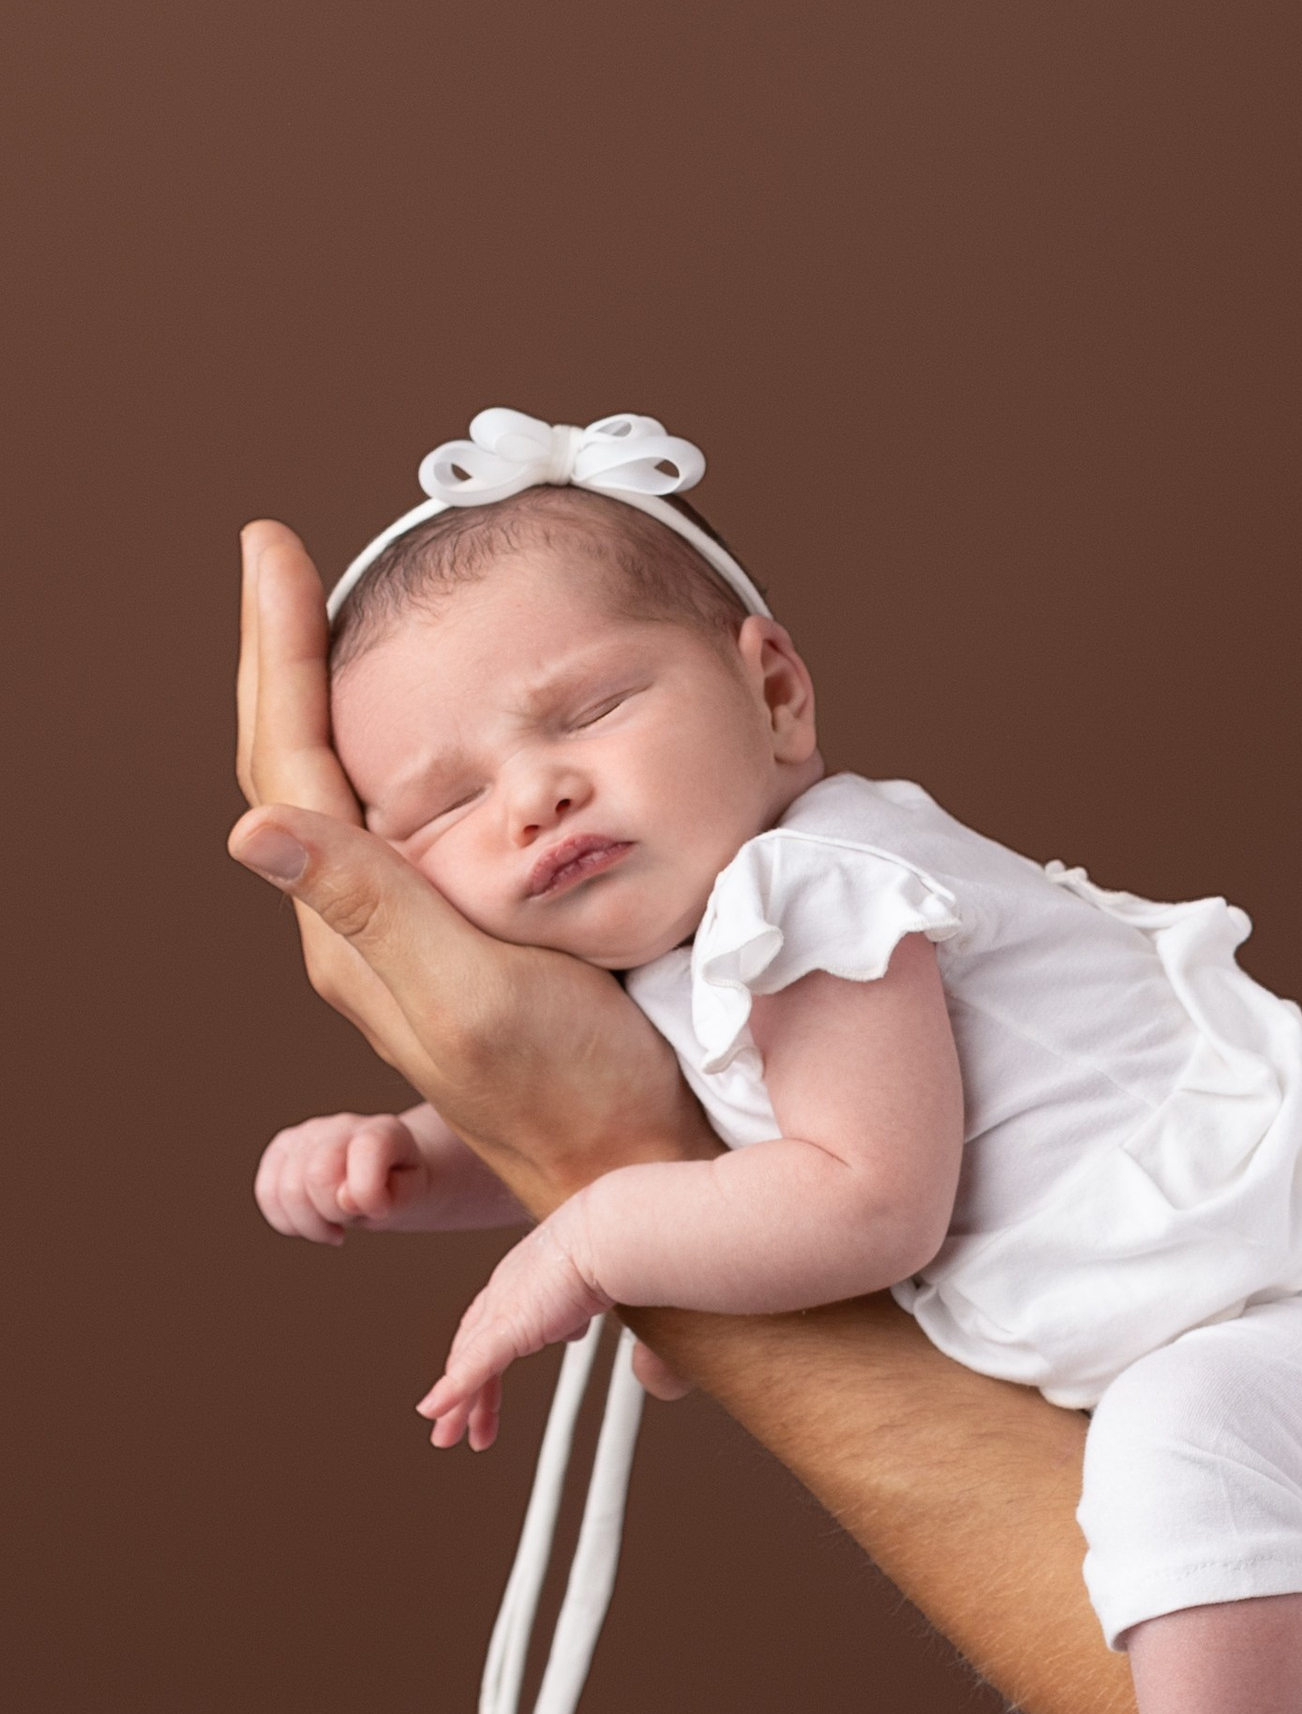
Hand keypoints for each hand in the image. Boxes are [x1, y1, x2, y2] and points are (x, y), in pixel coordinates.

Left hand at [231, 522, 704, 1218]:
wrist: (639, 1167)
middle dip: (276, 649)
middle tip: (276, 552)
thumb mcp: (470, 993)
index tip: (274, 545)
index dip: (274, 648)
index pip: (284, 759)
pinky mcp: (457, 937)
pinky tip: (409, 723)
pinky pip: (390, 814)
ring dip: (315, 689)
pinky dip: (380, 740)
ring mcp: (405, 934)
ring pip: (333, 785)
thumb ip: (370, 905)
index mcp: (349, 929)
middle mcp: (359, 927)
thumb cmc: (571, 1088)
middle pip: (290, 761)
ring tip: (320, 610)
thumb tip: (250, 825)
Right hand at [255, 1109, 426, 1244]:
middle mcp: (341, 1126)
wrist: (388, 1175)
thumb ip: (392, 1196)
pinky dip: (287, 1222)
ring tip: (333, 1225)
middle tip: (352, 1220)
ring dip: (310, 1224)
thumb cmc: (402, 1186)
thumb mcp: (414, 1197)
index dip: (367, 1192)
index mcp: (383, 1131)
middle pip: (317, 1175)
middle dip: (334, 1214)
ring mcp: (306, 1134)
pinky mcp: (281, 1151)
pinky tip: (312, 1222)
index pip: (367, 1150)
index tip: (378, 1212)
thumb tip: (345, 1198)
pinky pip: (266, 1194)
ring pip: (285, 1190)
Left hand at [418, 1216, 613, 1452]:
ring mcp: (503, 1311)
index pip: (488, 1334)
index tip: (485, 1395)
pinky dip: (453, 1392)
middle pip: (469, 1352)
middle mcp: (503, 1295)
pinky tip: (436, 1413)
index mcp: (520, 1284)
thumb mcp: (584, 1292)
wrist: (608, 1234)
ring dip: (457, 1405)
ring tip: (447, 1435)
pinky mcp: (507, 1326)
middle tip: (455, 1427)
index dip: (482, 1367)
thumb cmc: (609, 1250)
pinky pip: (472, 1367)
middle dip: (463, 1393)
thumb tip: (571, 1330)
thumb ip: (571, 1314)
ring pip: (466, 1365)